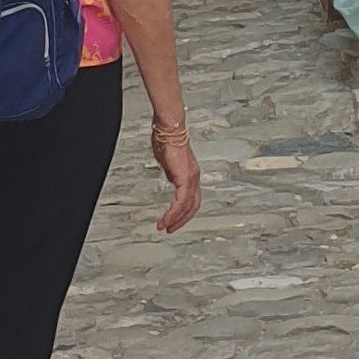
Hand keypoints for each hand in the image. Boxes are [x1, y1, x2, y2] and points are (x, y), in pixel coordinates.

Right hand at [150, 116, 200, 232]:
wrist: (169, 129)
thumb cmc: (166, 138)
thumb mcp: (166, 159)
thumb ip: (169, 170)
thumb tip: (169, 174)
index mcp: (190, 173)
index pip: (191, 197)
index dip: (184, 210)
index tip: (174, 218)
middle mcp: (193, 177)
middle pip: (193, 205)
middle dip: (182, 219)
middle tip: (171, 228)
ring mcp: (191, 178)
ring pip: (187, 206)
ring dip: (175, 219)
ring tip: (165, 227)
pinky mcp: (185, 179)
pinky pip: (181, 202)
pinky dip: (173, 213)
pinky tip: (166, 219)